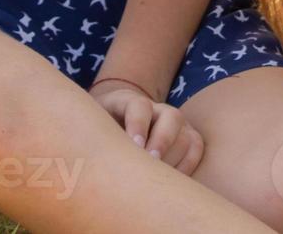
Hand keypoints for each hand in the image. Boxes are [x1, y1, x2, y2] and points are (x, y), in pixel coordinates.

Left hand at [89, 79, 204, 174]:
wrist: (116, 117)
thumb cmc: (100, 128)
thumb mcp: (91, 124)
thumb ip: (91, 134)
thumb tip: (86, 162)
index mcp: (130, 102)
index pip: (139, 106)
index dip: (138, 124)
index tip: (134, 145)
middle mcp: (158, 109)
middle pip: (171, 117)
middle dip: (162, 141)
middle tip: (150, 163)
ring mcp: (176, 123)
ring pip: (186, 133)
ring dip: (175, 156)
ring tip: (159, 177)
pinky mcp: (187, 136)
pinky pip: (196, 148)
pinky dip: (187, 165)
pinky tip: (172, 181)